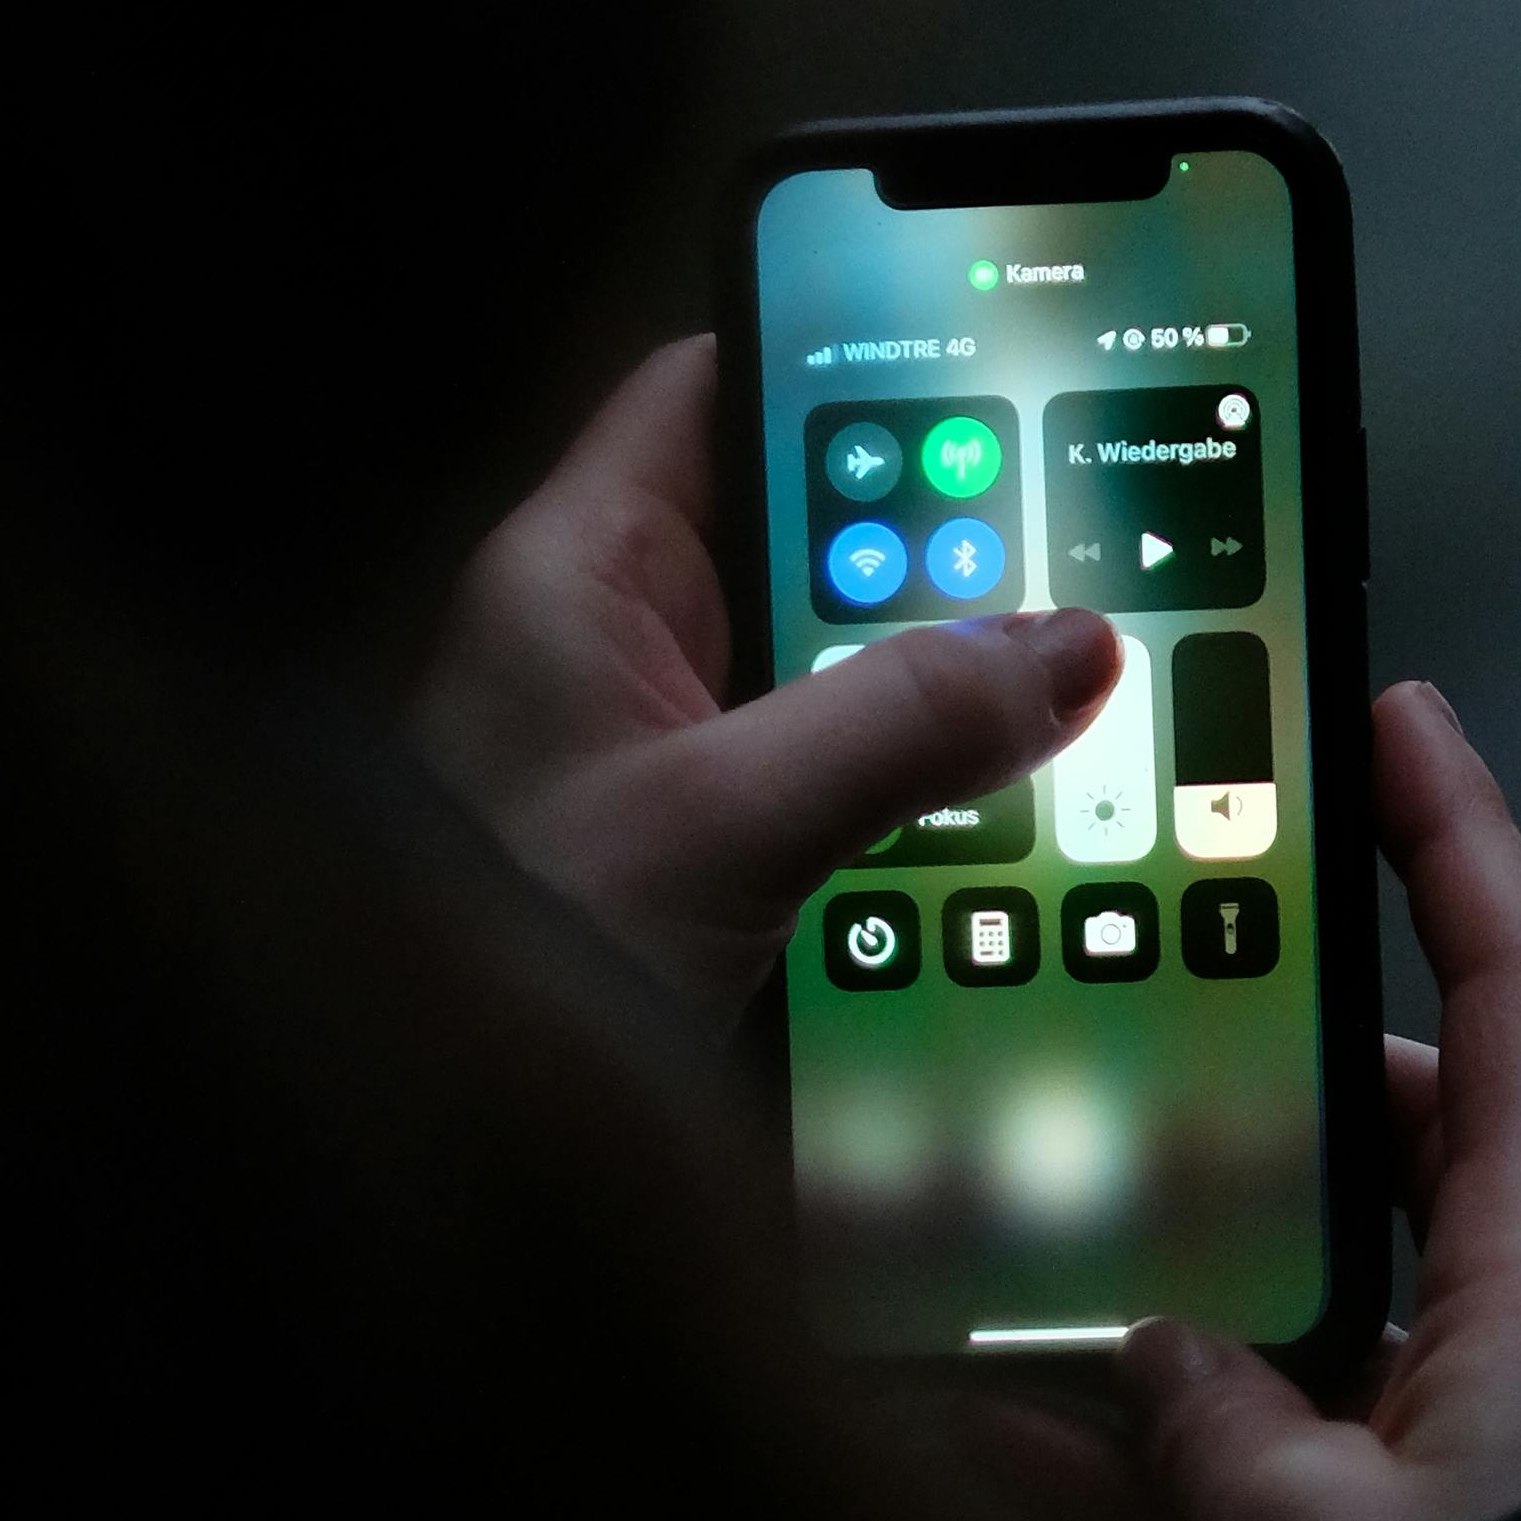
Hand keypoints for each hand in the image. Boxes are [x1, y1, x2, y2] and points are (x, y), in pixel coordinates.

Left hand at [416, 333, 1118, 1034]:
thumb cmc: (512, 964)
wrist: (443, 1159)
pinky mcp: (705, 868)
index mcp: (579, 580)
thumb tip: (1065, 647)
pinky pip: (837, 799)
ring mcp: (664, 765)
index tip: (993, 371)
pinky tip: (1002, 843)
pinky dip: (917, 816)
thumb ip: (901, 724)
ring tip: (1066, 720)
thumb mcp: (727, 824)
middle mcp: (617, 654)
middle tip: (1077, 577)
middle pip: (810, 547)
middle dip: (938, 571)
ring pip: (839, 683)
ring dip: (943, 712)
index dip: (848, 361)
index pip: (718, 391)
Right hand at [1030, 684, 1520, 1520]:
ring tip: (1013, 1234)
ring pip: (1324, 1308)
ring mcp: (1497, 1453)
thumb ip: (1205, 1422)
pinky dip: (1169, 1455)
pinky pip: (1292, 1461)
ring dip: (1183, 1286)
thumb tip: (1140, 1348)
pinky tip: (1002, 1451)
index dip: (1462, 846)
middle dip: (1255, 1087)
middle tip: (1126, 1008)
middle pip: (1401, 1145)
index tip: (1395, 717)